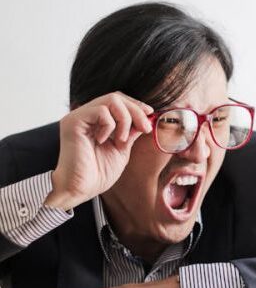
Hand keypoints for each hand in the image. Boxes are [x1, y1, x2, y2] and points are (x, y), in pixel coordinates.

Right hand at [45, 92, 153, 209]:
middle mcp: (86, 116)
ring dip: (125, 120)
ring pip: (111, 100)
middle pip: (116, 97)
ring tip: (122, 141)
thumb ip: (131, 131)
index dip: (135, 105)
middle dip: (135, 111)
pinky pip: (100, 111)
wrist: (80, 190)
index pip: (118, 101)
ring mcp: (78, 117)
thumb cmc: (98, 174)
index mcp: (96, 121)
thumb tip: (146, 117)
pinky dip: (109, 125)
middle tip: (145, 128)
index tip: (150, 114)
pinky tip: (103, 141)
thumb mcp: (122, 148)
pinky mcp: (73, 122)